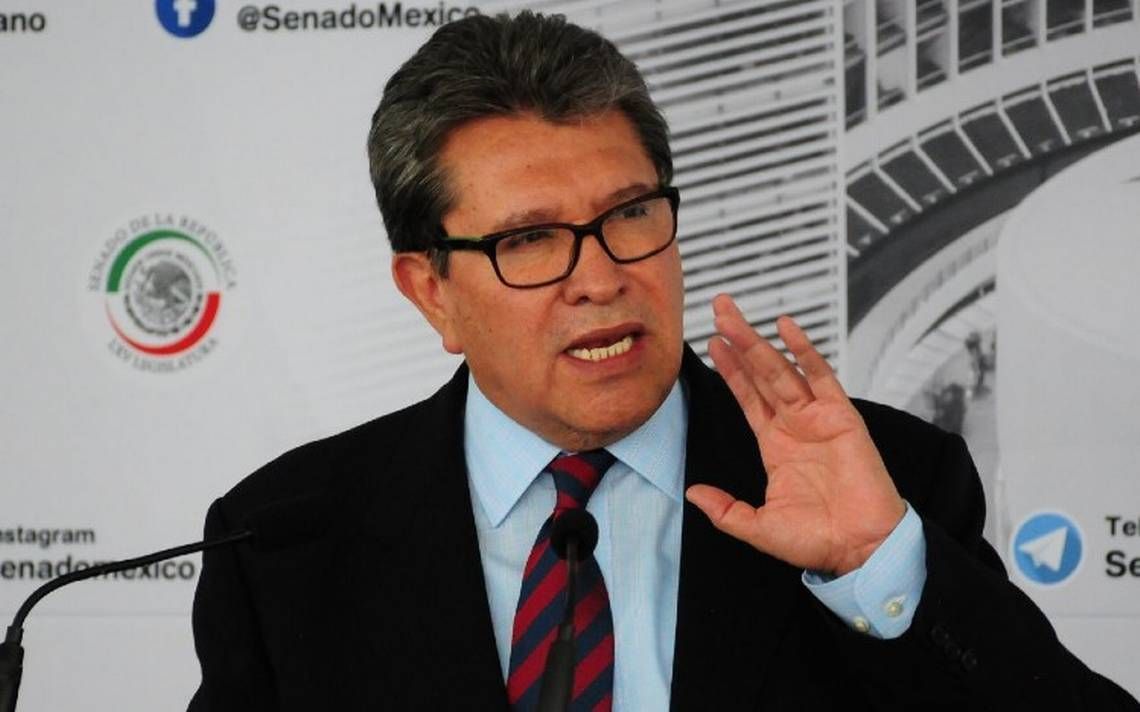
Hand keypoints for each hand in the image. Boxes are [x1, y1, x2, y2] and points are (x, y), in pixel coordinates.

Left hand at [685, 295, 905, 575]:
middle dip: (738, 342)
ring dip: (757, 341)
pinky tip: (785, 327)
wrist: (860, 549)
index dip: (730, 370)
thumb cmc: (818, 541)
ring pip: (781, 369)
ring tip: (733, 316)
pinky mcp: (842, 417)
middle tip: (719, 310)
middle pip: (760, 373)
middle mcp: (795, 425)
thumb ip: (725, 509)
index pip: (748, 397)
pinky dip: (804, 350)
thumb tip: (693, 493)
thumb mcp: (758, 527)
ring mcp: (817, 418)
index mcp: (775, 445)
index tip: (712, 344)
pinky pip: (820, 376)